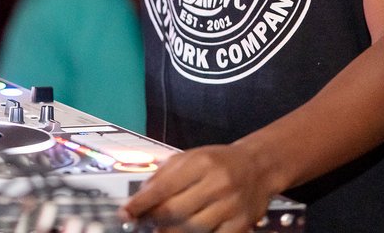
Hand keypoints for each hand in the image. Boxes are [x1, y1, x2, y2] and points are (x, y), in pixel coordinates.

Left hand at [123, 143, 277, 232]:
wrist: (259, 167)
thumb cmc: (219, 162)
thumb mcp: (191, 157)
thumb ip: (164, 174)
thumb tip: (139, 197)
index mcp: (201, 163)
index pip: (163, 187)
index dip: (140, 204)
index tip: (125, 214)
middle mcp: (217, 184)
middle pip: (175, 211)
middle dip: (153, 220)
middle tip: (143, 223)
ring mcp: (231, 206)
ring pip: (191, 229)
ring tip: (162, 230)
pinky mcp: (242, 225)